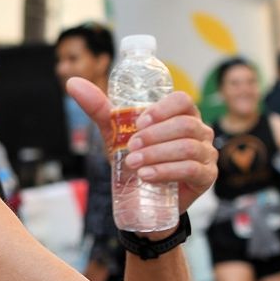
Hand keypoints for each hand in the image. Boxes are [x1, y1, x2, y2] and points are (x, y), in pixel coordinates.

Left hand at [66, 78, 216, 213]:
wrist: (140, 198)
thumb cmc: (134, 160)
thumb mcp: (116, 134)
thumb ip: (99, 109)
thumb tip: (73, 82)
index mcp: (181, 115)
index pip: (182, 101)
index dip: (162, 109)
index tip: (139, 122)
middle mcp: (199, 131)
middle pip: (185, 124)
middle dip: (154, 136)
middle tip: (130, 147)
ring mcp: (206, 154)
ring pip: (188, 147)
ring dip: (157, 154)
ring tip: (133, 163)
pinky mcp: (206, 176)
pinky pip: (192, 169)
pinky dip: (166, 171)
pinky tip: (147, 175)